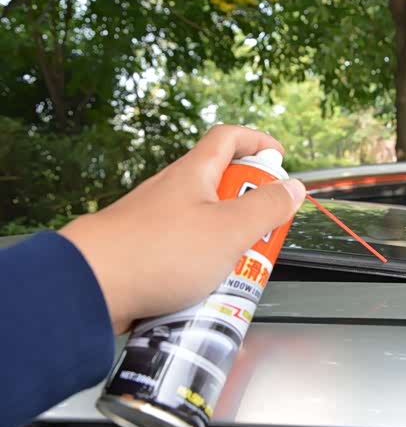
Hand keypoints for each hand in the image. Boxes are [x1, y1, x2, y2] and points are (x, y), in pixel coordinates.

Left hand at [59, 125, 305, 333]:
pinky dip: (203, 264)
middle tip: (265, 230)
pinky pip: (184, 251)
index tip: (279, 160)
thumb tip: (294, 188)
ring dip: (228, 240)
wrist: (91, 287)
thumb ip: (267, 208)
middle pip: (220, 185)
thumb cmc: (158, 252)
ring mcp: (154, 221)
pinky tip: (206, 287)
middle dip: (250, 206)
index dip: (258, 143)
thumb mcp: (229, 229)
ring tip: (239, 267)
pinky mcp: (144, 251)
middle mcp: (171, 192)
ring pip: (203, 223)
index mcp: (192, 174)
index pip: (228, 138)